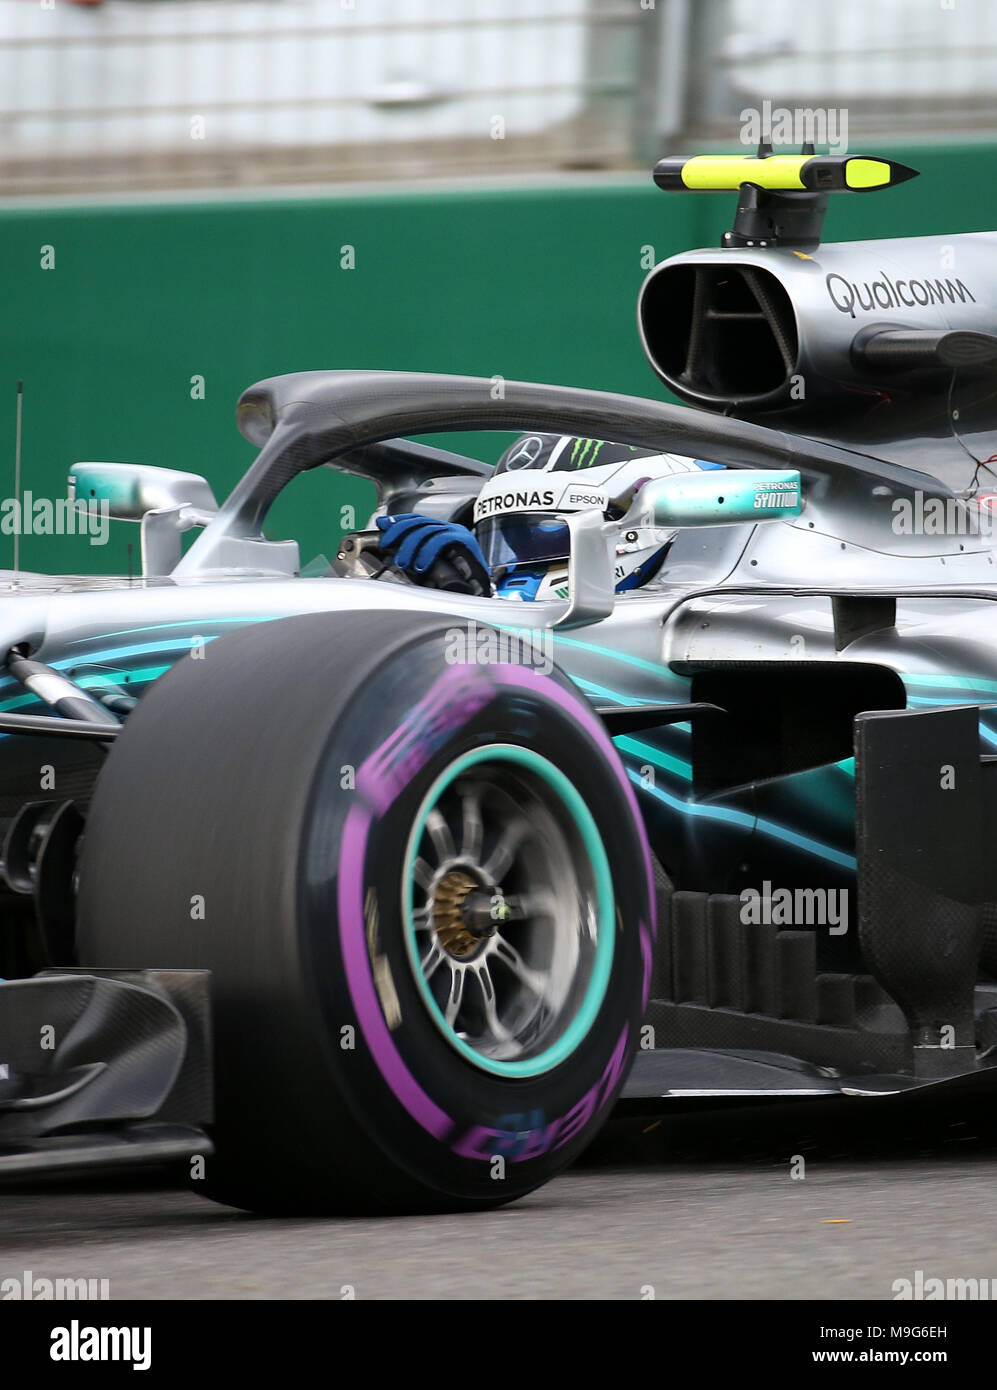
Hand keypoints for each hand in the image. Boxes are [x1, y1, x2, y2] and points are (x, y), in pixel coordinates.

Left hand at [375, 514, 490, 594]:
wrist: (479, 590)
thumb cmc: (454, 581)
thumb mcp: (428, 565)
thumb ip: (414, 555)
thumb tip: (393, 551)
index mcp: (440, 530)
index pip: (416, 518)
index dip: (398, 520)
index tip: (382, 525)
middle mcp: (448, 527)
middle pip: (419, 521)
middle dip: (399, 531)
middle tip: (386, 544)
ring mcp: (457, 532)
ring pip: (427, 530)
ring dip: (410, 545)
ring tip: (403, 562)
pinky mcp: (465, 540)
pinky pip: (441, 540)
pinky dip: (428, 551)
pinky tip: (420, 564)